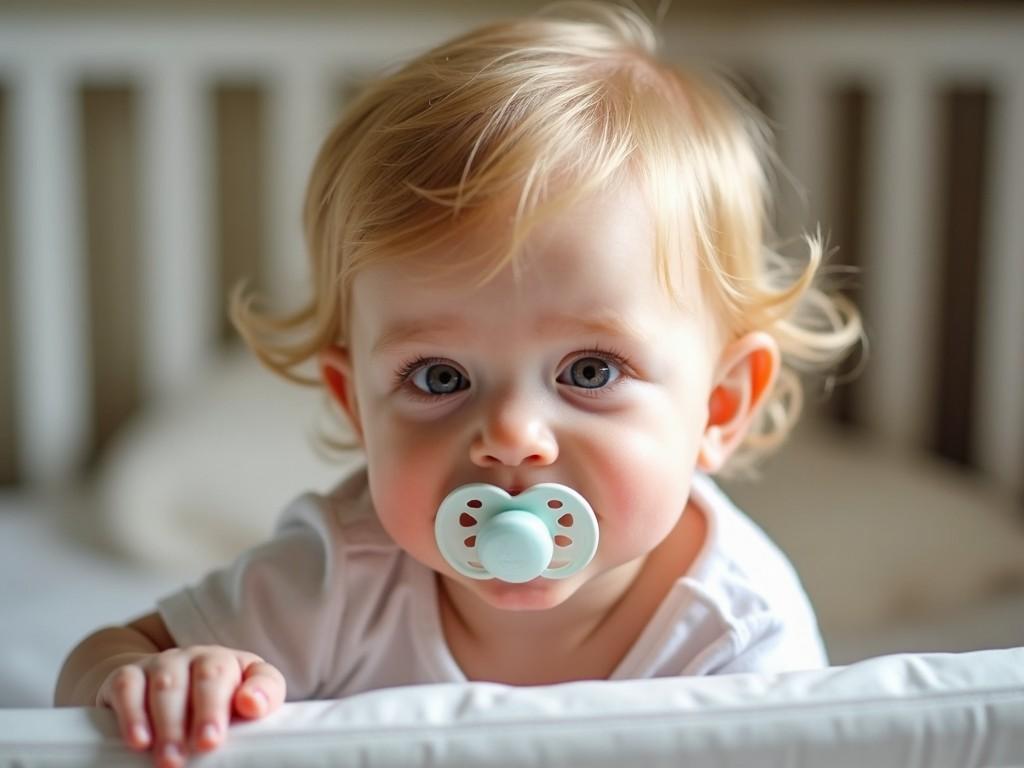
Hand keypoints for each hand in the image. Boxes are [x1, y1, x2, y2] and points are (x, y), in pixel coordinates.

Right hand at [96, 645, 285, 767]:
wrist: (149, 688)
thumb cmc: (206, 707)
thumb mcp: (238, 711)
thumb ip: (258, 706)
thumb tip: (253, 705)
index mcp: (238, 667)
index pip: (259, 675)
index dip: (258, 691)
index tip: (250, 709)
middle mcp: (202, 658)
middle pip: (211, 675)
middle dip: (209, 711)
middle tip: (207, 745)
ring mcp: (164, 663)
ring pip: (168, 683)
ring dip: (170, 723)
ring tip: (171, 760)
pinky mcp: (128, 675)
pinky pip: (128, 687)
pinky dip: (132, 714)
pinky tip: (138, 741)